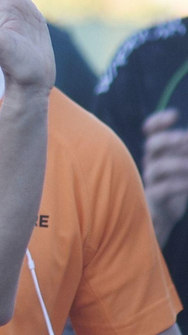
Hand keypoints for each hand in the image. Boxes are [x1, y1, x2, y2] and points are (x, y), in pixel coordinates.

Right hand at [143, 110, 187, 245]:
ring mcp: (150, 181)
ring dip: (179, 164)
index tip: (174, 115)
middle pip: (152, 145)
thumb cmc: (175, 188)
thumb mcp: (182, 166)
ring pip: (158, 167)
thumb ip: (184, 152)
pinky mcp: (153, 199)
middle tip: (186, 139)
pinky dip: (180, 185)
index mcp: (159, 153)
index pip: (151, 132)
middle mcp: (152, 163)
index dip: (158, 121)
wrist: (162, 218)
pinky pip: (163, 189)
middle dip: (170, 139)